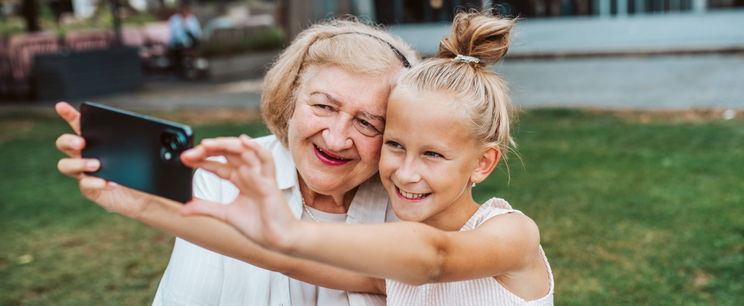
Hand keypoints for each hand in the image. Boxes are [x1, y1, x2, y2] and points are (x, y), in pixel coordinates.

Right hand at [54, 102, 154, 218]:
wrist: (147, 196)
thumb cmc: (145, 170)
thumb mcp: (150, 152)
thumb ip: (153, 141)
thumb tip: (161, 136)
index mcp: (98, 141)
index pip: (80, 124)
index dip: (69, 114)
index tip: (61, 106)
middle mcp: (86, 155)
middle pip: (64, 143)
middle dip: (68, 140)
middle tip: (82, 142)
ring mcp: (86, 173)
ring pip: (66, 165)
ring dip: (78, 163)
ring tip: (96, 164)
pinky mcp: (92, 190)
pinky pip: (85, 186)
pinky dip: (96, 183)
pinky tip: (111, 183)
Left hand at [180, 135, 298, 249]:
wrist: (277, 240)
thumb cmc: (258, 226)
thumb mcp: (224, 214)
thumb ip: (205, 208)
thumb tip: (182, 210)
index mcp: (239, 179)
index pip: (218, 163)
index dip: (201, 159)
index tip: (184, 159)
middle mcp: (249, 174)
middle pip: (228, 153)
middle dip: (209, 150)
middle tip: (191, 152)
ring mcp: (260, 175)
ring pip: (243, 151)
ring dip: (226, 145)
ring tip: (207, 144)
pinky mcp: (270, 181)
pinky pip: (265, 159)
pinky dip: (256, 149)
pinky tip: (243, 141)